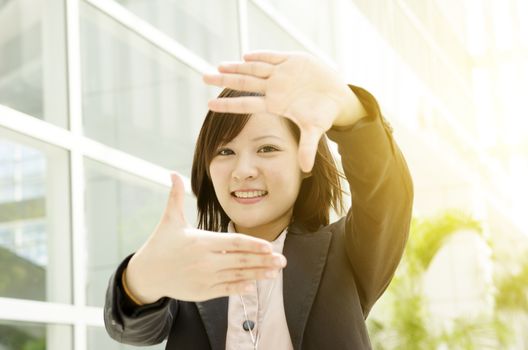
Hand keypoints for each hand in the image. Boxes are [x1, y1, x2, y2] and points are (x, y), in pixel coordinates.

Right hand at [125, 173, 286, 302]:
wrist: (146, 274)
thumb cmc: (160, 244)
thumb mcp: (169, 220)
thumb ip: (175, 197)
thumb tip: (172, 173)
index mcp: (201, 242)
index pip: (233, 242)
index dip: (252, 244)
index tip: (269, 246)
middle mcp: (205, 261)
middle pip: (240, 261)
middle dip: (263, 260)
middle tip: (282, 260)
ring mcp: (204, 278)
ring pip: (237, 276)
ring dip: (258, 274)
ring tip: (274, 271)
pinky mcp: (202, 292)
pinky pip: (226, 289)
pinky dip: (241, 287)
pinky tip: (254, 284)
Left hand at [203, 50, 365, 171]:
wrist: (337, 96)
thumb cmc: (323, 114)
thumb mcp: (314, 130)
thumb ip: (307, 147)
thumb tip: (307, 169)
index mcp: (275, 104)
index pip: (246, 104)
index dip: (228, 105)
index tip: (209, 105)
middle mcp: (274, 88)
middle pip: (244, 83)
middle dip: (224, 79)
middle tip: (204, 77)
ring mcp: (282, 74)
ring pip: (254, 68)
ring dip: (237, 66)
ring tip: (219, 65)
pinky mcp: (293, 60)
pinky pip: (273, 57)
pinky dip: (260, 56)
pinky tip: (246, 56)